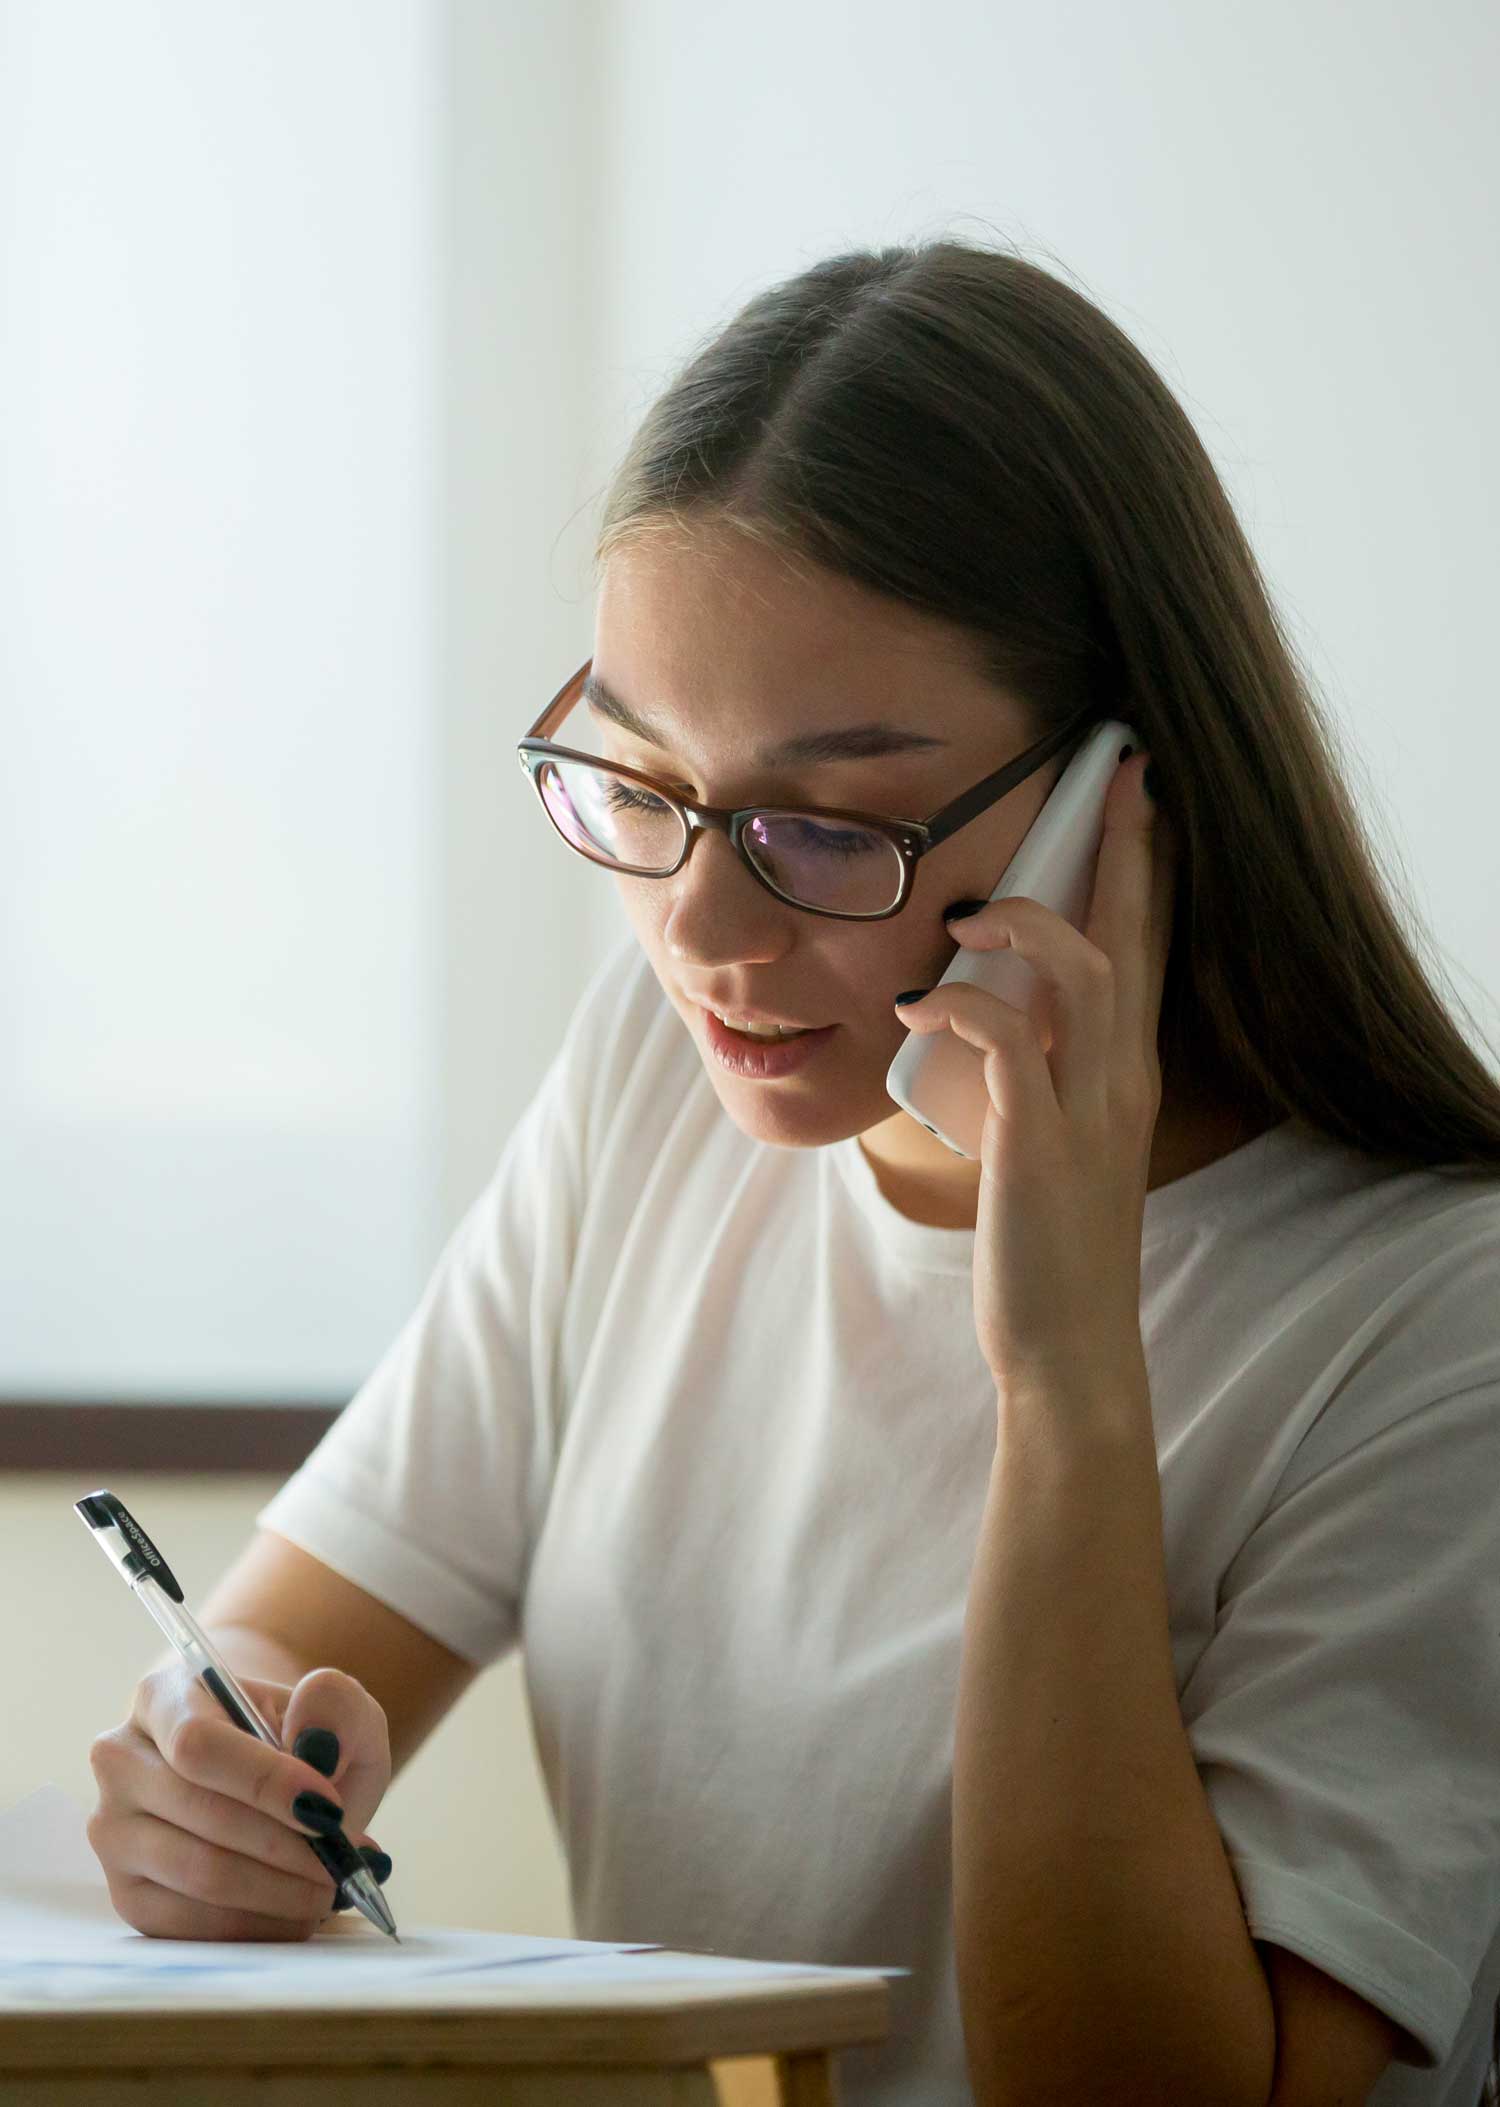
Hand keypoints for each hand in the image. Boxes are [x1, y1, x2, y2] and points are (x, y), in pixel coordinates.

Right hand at [87, 1662, 391, 1940]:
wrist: (269, 1776)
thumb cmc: (299, 1738)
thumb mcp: (336, 1708)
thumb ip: (335, 1705)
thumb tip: (314, 1739)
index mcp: (162, 1697)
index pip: (198, 1743)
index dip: (264, 1781)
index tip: (326, 1810)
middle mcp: (122, 1762)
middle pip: (199, 1813)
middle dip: (284, 1845)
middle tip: (342, 1862)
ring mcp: (115, 1833)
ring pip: (196, 1873)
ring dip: (276, 1890)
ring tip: (330, 1886)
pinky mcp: (128, 1895)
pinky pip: (189, 1924)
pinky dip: (255, 1923)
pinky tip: (297, 1911)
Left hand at [895, 753, 1176, 1392]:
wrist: (1067, 1347)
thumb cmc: (1048, 1244)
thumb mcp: (1052, 1141)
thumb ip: (1037, 1076)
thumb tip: (988, 1019)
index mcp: (1124, 1074)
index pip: (1147, 950)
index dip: (1146, 872)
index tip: (1140, 798)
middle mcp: (1121, 1079)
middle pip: (1134, 937)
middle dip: (1124, 852)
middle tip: (1119, 775)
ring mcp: (1087, 1110)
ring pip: (1087, 976)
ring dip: (1029, 926)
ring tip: (969, 918)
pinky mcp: (1040, 1143)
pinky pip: (1008, 1046)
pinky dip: (964, 1011)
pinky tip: (919, 1011)